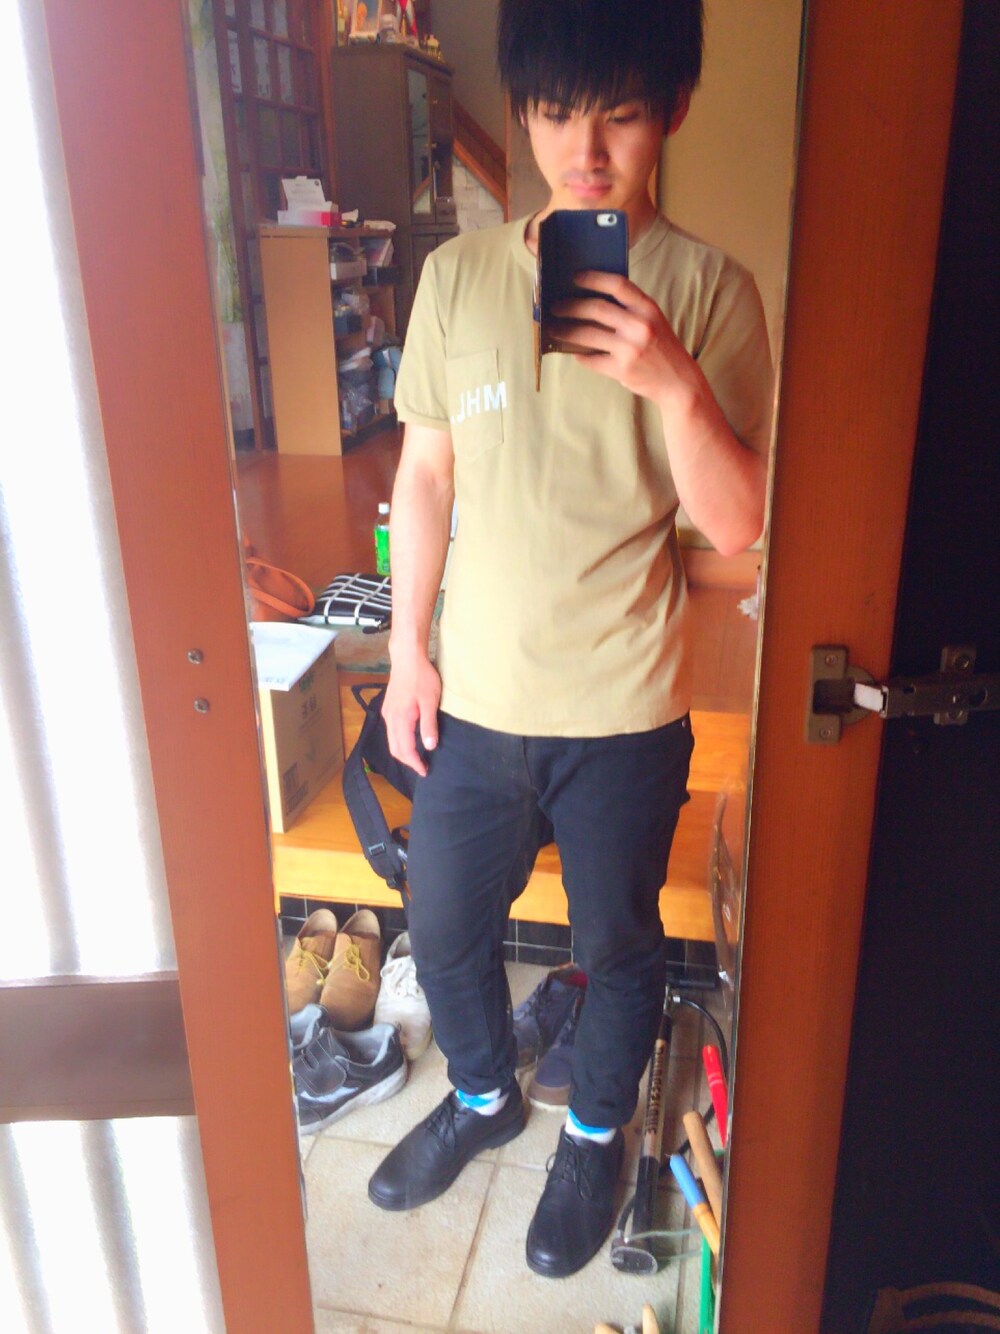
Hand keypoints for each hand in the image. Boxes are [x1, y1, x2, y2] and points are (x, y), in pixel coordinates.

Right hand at [382, 651, 441, 776]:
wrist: (407, 658)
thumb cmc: (421, 677)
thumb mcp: (430, 701)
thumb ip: (429, 725)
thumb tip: (429, 747)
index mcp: (400, 719)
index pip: (405, 750)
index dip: (415, 763)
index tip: (425, 771)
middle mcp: (390, 718)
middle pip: (395, 749)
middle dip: (407, 761)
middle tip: (422, 767)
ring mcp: (387, 712)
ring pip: (391, 740)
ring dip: (403, 751)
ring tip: (417, 757)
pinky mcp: (388, 707)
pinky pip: (391, 731)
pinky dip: (399, 741)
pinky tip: (410, 739)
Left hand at [552, 270, 704, 409]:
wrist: (679, 383)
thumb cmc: (661, 349)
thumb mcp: (653, 321)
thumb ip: (629, 310)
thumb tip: (590, 300)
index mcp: (648, 308)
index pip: (617, 284)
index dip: (593, 278)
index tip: (574, 277)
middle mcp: (640, 326)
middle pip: (596, 308)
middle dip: (571, 306)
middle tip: (556, 307)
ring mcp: (630, 348)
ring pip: (588, 335)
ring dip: (566, 331)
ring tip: (554, 329)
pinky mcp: (622, 369)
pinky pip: (591, 359)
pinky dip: (579, 355)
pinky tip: (572, 351)